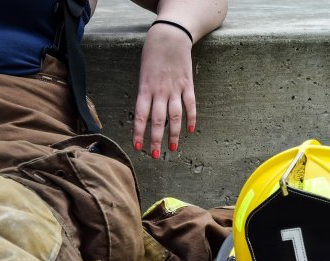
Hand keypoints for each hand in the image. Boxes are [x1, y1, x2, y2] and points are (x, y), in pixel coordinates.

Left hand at [132, 22, 195, 158]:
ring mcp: (176, 89)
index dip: (139, 132)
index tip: (138, 147)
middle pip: (158, 120)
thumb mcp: (142, 73)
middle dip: (156, 140)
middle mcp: (160, 91)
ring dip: (173, 134)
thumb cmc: (152, 54)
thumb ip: (145, 93)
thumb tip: (146, 114)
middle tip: (155, 155)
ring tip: (172, 148)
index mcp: (145, 88)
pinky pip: (190, 105)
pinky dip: (191, 118)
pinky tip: (190, 130)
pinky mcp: (188, 85)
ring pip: (175, 116)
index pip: (140, 115)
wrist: (170, 36)